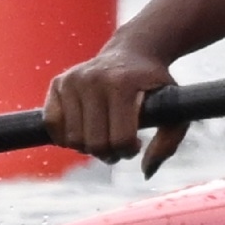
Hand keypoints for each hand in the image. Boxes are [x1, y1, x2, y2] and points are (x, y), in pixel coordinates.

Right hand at [45, 35, 190, 176]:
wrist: (133, 51)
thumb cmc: (153, 84)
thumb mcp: (172, 107)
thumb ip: (168, 142)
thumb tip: (146, 172)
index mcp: (122, 83)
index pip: (120, 139)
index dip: (129, 150)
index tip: (137, 143)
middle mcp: (93, 79)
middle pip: (95, 143)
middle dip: (109, 153)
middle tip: (118, 144)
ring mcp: (73, 79)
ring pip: (72, 139)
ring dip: (88, 147)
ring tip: (103, 135)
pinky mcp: (58, 82)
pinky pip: (52, 125)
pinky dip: (65, 136)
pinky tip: (84, 129)